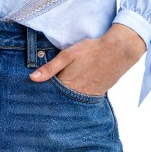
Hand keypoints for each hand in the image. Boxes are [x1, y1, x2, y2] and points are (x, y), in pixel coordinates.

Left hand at [29, 23, 146, 94]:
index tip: (33, 95)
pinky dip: (76, 98)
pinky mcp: (97, 94)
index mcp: (68, 84)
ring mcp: (88, 96)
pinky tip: (73, 93)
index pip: (50, 94)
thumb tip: (32, 78)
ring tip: (55, 97)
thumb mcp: (68, 55)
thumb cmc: (91, 50)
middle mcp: (77, 94)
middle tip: (42, 99)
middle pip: (60, 100)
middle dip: (52, 99)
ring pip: (71, 101)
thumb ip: (50, 68)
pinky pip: (83, 100)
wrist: (118, 51)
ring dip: (64, 99)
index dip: (42, 94)